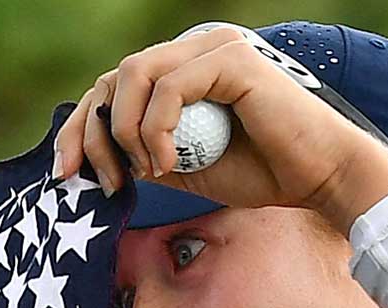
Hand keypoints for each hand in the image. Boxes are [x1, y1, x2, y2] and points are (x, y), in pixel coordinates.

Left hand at [53, 26, 387, 235]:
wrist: (319, 178)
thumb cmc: (262, 173)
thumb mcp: (183, 164)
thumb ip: (142, 150)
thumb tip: (90, 156)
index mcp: (185, 68)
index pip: (114, 85)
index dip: (81, 126)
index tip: (67, 172)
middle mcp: (198, 48)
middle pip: (115, 76)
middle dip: (92, 131)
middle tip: (100, 180)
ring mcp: (215, 47)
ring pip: (135, 74)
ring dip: (127, 132)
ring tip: (150, 170)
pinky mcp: (231, 59)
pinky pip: (169, 88)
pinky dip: (157, 130)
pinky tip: (169, 163)